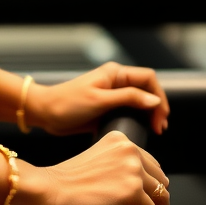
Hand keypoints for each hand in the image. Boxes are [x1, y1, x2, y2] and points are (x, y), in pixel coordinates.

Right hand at [13, 131, 169, 204]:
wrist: (48, 191)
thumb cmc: (61, 182)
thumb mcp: (92, 161)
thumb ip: (108, 165)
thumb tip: (119, 187)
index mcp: (119, 140)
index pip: (149, 163)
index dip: (151, 184)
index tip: (147, 199)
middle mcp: (130, 150)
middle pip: (159, 179)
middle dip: (157, 199)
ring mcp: (133, 170)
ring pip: (162, 197)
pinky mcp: (132, 192)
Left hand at [27, 62, 170, 136]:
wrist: (45, 113)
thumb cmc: (68, 104)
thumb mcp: (100, 100)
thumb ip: (128, 98)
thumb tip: (154, 100)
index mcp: (115, 73)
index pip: (148, 78)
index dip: (158, 96)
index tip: (160, 117)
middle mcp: (115, 81)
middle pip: (146, 90)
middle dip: (156, 107)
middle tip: (159, 128)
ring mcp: (111, 95)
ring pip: (139, 101)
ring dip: (149, 114)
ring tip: (154, 130)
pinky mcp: (107, 108)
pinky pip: (128, 111)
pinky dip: (138, 119)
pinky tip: (140, 130)